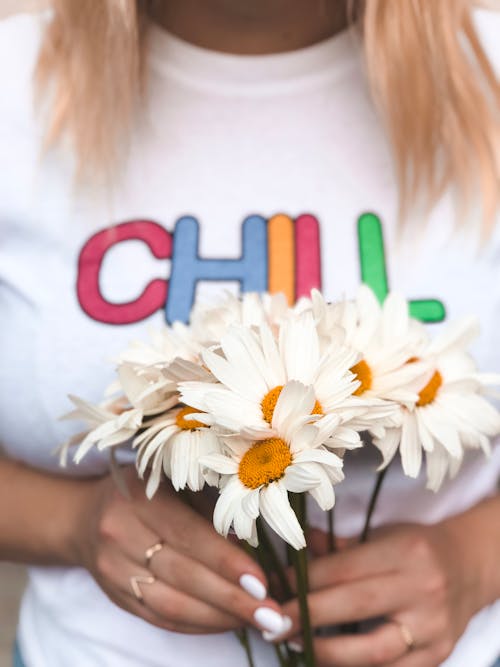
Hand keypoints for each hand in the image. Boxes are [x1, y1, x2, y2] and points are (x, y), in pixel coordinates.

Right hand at [72, 467, 287, 635]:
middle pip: (182, 575)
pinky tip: (225, 623)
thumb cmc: (143, 490)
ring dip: (218, 618)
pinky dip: (196, 624)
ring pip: (171, 604)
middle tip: (272, 613)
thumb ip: (210, 509)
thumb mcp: (175, 482)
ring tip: (256, 621)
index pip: (189, 536)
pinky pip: (159, 618)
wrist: (83, 516)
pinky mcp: (115, 597)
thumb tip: (252, 545)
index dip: (227, 562)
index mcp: (141, 499)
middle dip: (232, 598)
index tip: (262, 582)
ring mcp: (113, 571)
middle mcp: (121, 535)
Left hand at [282, 520, 488, 666]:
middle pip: (353, 607)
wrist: (469, 566)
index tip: (277, 587)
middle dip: (307, 616)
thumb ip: (339, 545)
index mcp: (404, 552)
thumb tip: (295, 546)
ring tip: (296, 646)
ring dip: (327, 652)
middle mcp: (421, 590)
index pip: (344, 570)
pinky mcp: (437, 656)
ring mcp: (432, 628)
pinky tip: (329, 662)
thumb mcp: (382, 534)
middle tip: (274, 623)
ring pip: (372, 651)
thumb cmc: (417, 546)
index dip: (305, 581)